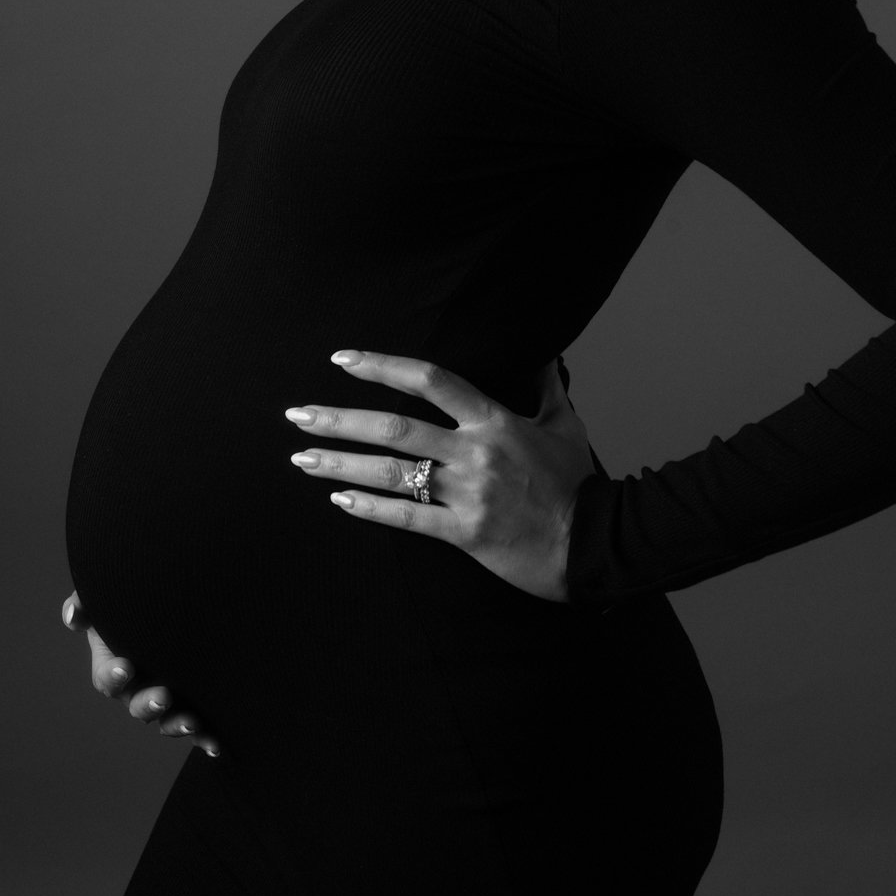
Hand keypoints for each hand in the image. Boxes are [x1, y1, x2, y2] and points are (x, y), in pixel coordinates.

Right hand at [61, 591, 221, 758]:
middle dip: (148, 705)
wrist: (182, 601)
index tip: (125, 668)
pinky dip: (206, 736)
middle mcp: (139, 687)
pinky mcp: (193, 704)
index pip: (107, 678)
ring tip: (191, 722)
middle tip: (162, 697)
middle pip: (137, 705)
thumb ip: (88, 601)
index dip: (112, 676)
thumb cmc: (137, 599)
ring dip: (176, 724)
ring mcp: (166, 697)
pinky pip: (198, 725)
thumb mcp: (112, 595)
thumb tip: (73, 615)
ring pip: (167, 720)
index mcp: (116, 664)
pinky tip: (216, 742)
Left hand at [285, 351, 595, 602]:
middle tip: (297, 414)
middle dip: (339, 419)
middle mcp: (474, 453)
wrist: (597, 543)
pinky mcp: (464, 534)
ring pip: (391, 474)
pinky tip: (340, 499)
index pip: (431, 380)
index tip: (343, 359)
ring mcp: (467, 495)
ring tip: (302, 457)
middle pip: (394, 428)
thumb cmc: (579, 482)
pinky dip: (370, 508)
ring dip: (340, 463)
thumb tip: (542, 352)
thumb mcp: (564, 424)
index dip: (383, 366)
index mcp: (495, 420)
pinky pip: (408, 518)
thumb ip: (544, 386)